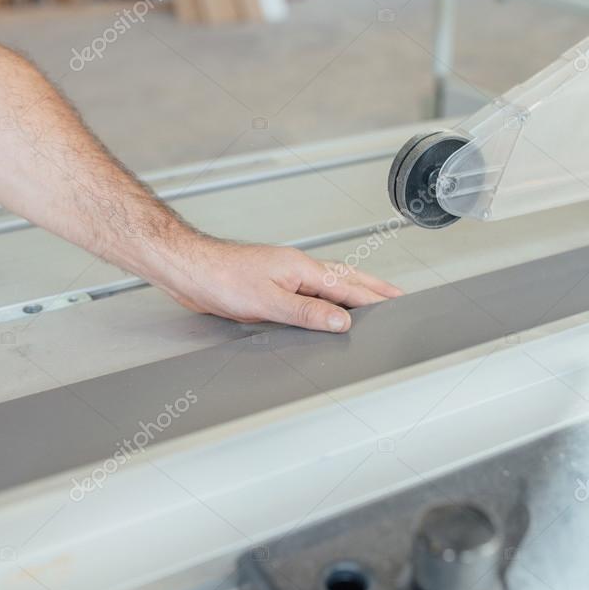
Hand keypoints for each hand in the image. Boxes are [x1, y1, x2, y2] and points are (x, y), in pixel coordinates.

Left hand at [148, 235, 403, 332]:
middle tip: (396, 296)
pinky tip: (327, 304)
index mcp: (303, 269)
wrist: (190, 269)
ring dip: (354, 290)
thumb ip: (308, 313)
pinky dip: (329, 297)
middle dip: (374, 289)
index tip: (398, 304)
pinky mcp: (272, 284)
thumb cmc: (221, 278)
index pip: (350, 287)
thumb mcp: (269, 302)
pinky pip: (311, 291)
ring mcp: (286, 275)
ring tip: (373, 298)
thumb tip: (342, 321)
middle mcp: (298, 268)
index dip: (375, 297)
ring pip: (330, 282)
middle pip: (346, 279)